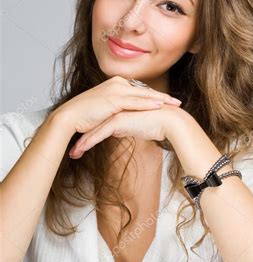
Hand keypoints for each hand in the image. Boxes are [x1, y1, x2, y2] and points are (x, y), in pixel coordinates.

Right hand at [52, 75, 181, 137]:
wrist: (69, 117)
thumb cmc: (85, 117)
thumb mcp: (106, 111)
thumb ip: (118, 111)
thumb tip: (127, 119)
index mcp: (116, 84)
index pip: (140, 91)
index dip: (155, 96)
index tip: (168, 101)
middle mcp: (117, 83)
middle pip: (146, 91)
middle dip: (163, 97)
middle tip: (178, 102)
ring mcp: (116, 90)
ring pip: (144, 95)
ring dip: (161, 100)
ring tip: (175, 105)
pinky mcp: (114, 99)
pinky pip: (135, 102)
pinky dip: (149, 104)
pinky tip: (160, 106)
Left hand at [68, 104, 182, 157]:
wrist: (171, 123)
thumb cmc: (159, 125)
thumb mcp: (137, 126)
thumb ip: (124, 126)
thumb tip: (115, 132)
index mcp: (121, 107)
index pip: (102, 120)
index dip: (91, 132)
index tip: (82, 143)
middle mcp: (116, 107)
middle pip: (95, 124)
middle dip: (83, 138)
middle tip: (73, 151)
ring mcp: (116, 112)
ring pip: (94, 129)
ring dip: (82, 143)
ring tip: (73, 154)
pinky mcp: (117, 120)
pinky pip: (99, 133)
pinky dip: (88, 142)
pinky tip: (80, 151)